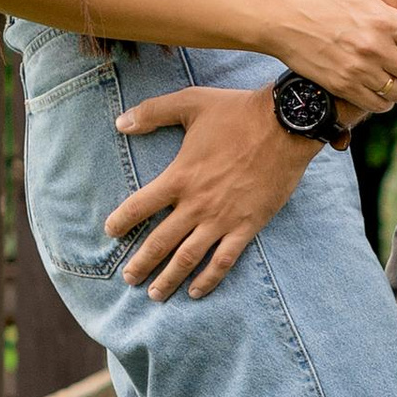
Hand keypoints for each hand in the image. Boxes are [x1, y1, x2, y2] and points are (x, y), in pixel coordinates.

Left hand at [106, 86, 319, 296]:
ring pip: (188, 258)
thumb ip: (153, 112)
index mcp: (180, 176)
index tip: (110, 233)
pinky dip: (208, 279)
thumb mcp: (191, 102)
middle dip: (141, 263)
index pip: (140, 206)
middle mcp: (196, 204)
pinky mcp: (247, 226)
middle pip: (160, 241)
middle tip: (129, 279)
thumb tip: (120, 122)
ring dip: (169, 278)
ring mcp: (222, 219)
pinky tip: (196, 292)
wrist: (286, 126)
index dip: (121, 222)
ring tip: (155, 294)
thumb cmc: (238, 112)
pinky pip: (224, 260)